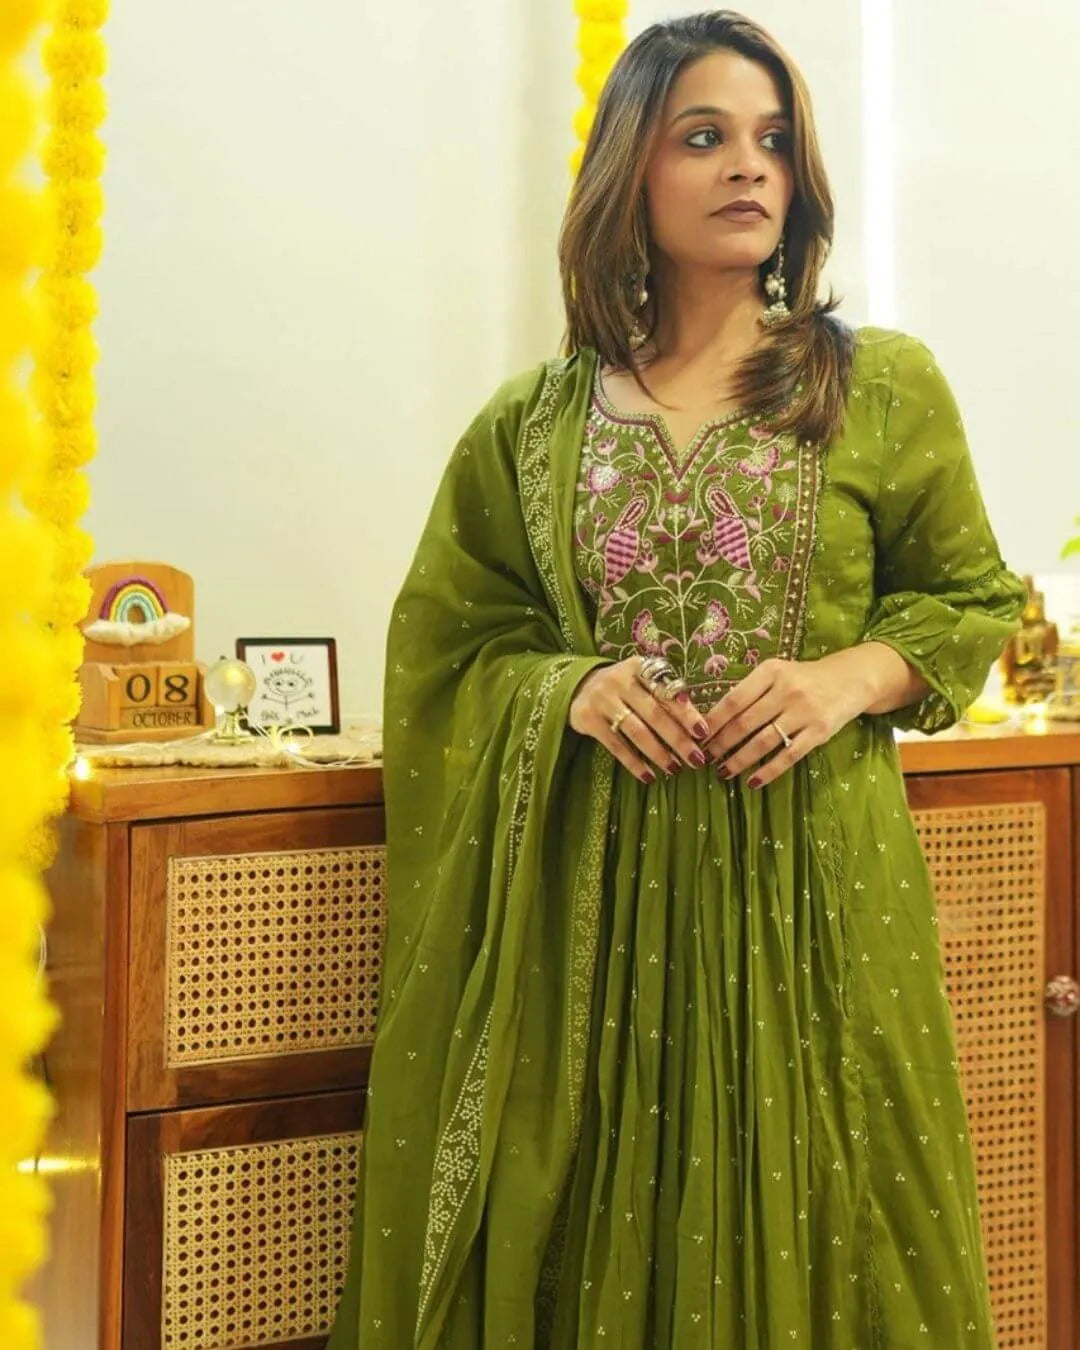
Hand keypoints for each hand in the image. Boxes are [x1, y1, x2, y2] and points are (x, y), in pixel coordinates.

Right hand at [569, 656, 712, 783]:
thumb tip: (697, 726)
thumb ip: (664, 693)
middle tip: (695, 759)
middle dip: (677, 739)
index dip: (686, 713)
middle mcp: (619, 680)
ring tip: (675, 769)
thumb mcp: (641, 680)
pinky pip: (616, 745)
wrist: (578, 686)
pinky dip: (634, 763)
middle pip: (654, 713)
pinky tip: (648, 776)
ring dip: (658, 753)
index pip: (667, 691)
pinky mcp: (588, 719)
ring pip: (636, 731)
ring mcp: (602, 699)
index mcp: (639, 667)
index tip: (703, 732)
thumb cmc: (623, 687)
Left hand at [703, 655, 867, 787]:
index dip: (713, 721)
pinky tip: (752, 782)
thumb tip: (715, 718)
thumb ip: (751, 689)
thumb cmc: (804, 677)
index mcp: (771, 672)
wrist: (851, 679)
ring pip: (763, 742)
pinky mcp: (819, 733)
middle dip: (721, 744)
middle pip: (745, 723)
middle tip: (705, 758)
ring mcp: (804, 712)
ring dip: (739, 760)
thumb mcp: (777, 672)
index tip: (697, 736)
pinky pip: (788, 756)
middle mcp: (787, 690)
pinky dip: (768, 771)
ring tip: (723, 771)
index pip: (734, 700)